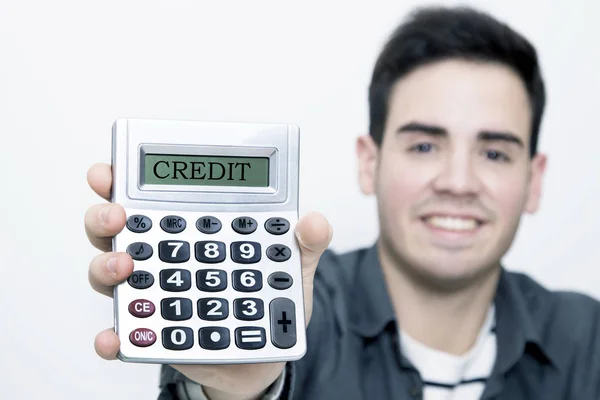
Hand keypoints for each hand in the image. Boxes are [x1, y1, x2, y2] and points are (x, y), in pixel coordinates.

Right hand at [85, 163, 332, 399]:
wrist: (268, 352)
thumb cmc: (269, 300)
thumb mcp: (292, 266)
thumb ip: (305, 242)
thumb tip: (313, 220)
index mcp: (192, 230)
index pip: (151, 197)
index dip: (121, 181)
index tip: (108, 172)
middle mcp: (165, 257)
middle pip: (118, 229)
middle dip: (104, 216)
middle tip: (117, 215)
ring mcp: (156, 295)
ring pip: (111, 274)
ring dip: (106, 267)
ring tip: (125, 268)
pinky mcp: (155, 335)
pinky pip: (126, 334)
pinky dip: (115, 336)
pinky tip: (115, 338)